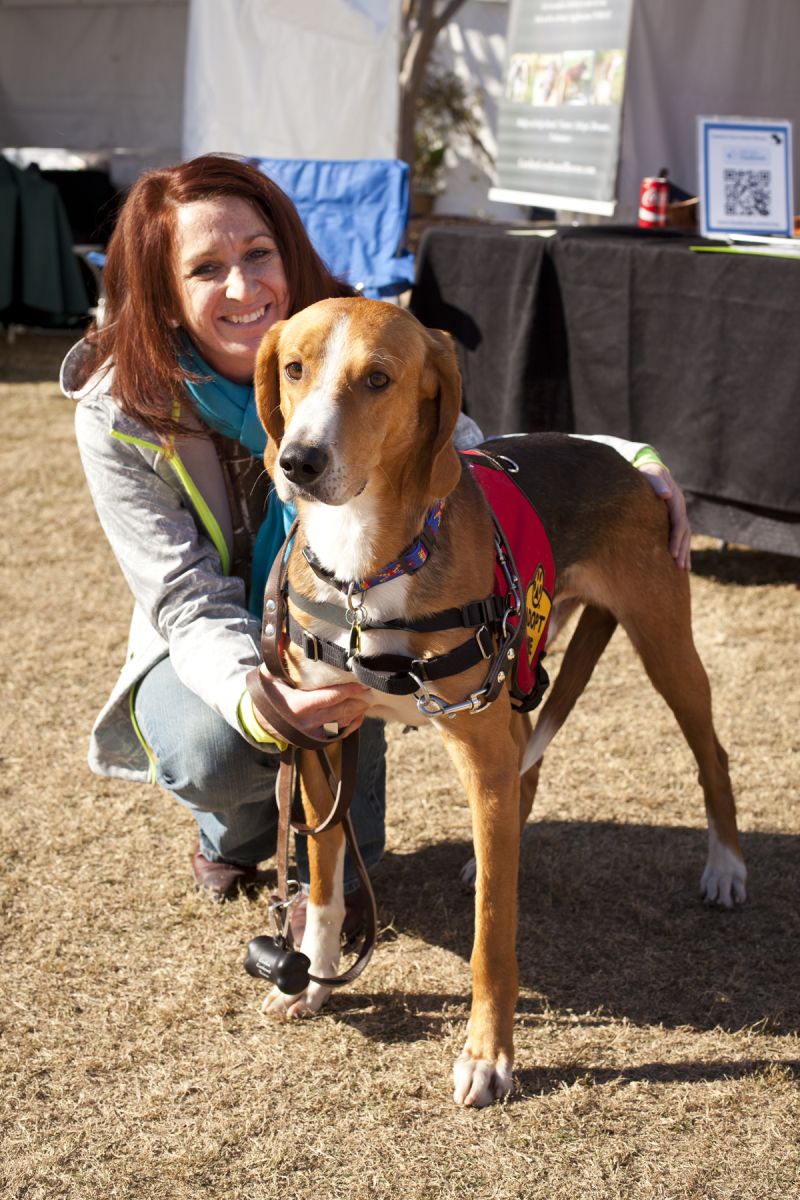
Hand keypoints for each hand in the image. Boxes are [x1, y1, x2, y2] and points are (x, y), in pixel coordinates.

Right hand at [254, 666, 370, 740]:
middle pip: (341, 711)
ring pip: (342, 723)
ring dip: (356, 712)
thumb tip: (283, 633)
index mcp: (299, 706)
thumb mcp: (269, 674)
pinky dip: (351, 726)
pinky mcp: (316, 739)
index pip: (331, 697)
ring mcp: (313, 733)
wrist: (258, 721)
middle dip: (357, 701)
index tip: (362, 683)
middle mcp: (308, 722)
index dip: (349, 690)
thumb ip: (278, 657)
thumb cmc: (267, 694)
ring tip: (367, 700)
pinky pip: (339, 734)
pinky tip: (359, 716)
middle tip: (370, 689)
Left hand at [636, 462, 691, 569]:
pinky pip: (681, 534)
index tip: (672, 553)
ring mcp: (678, 512)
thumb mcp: (651, 473)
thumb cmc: (648, 472)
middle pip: (685, 532)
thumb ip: (657, 482)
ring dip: (684, 552)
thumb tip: (666, 494)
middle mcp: (680, 507)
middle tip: (679, 567)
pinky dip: (682, 547)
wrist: (650, 467)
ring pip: (685, 535)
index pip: (679, 523)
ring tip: (683, 569)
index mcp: (676, 500)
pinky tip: (681, 560)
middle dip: (682, 550)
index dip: (676, 539)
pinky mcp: (673, 517)